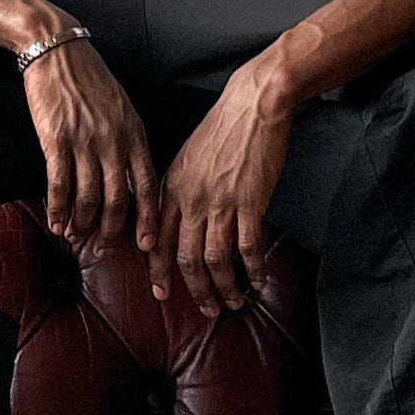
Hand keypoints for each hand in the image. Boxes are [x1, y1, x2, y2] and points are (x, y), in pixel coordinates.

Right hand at [17, 33, 159, 259]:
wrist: (58, 52)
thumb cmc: (89, 79)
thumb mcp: (121, 108)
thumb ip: (127, 142)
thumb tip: (128, 177)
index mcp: (134, 134)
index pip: (148, 185)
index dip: (149, 219)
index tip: (148, 244)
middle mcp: (114, 141)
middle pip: (118, 199)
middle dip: (111, 231)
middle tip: (104, 251)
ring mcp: (85, 141)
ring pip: (88, 196)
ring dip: (81, 223)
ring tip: (75, 237)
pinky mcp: (56, 140)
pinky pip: (59, 184)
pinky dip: (58, 208)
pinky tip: (55, 222)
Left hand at [154, 59, 292, 313]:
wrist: (253, 104)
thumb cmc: (221, 129)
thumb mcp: (186, 158)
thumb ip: (177, 191)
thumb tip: (174, 221)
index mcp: (171, 189)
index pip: (156, 239)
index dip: (157, 271)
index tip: (160, 293)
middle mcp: (190, 200)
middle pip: (185, 258)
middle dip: (195, 289)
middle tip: (206, 310)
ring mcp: (220, 202)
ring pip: (215, 259)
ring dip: (223, 287)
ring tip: (233, 303)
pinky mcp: (250, 202)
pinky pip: (248, 247)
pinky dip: (253, 269)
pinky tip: (258, 281)